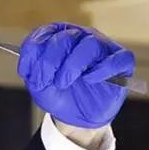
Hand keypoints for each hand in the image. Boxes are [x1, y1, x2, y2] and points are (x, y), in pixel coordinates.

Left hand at [18, 22, 134, 128]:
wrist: (77, 117)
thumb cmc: (59, 94)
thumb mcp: (39, 85)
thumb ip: (34, 71)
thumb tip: (32, 63)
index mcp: (60, 37)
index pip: (46, 32)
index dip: (33, 50)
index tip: (27, 71)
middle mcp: (81, 37)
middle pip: (67, 37)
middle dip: (50, 61)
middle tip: (44, 81)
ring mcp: (103, 48)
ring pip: (90, 44)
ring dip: (72, 65)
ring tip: (63, 83)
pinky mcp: (121, 62)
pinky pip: (116, 59)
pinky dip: (101, 70)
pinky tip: (89, 80)